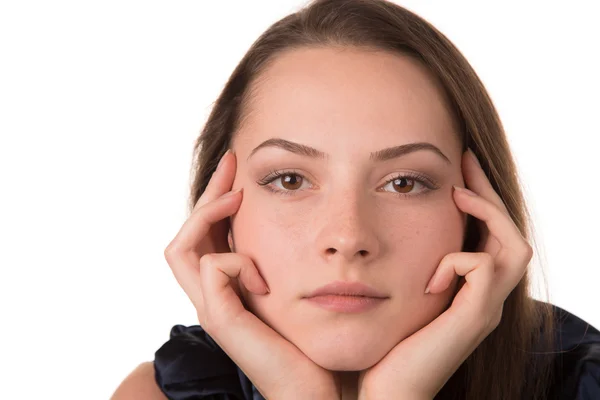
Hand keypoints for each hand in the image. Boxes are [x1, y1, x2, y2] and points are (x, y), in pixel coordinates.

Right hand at [164, 150, 340, 399]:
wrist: (316, 386)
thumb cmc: (309, 338)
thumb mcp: (293, 285)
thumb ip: (284, 258)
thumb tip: (299, 218)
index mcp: (226, 286)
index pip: (205, 234)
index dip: (215, 197)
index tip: (237, 167)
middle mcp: (210, 295)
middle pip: (186, 234)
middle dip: (207, 192)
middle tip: (230, 161)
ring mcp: (211, 309)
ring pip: (181, 247)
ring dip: (208, 214)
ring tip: (237, 195)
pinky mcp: (222, 321)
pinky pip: (210, 270)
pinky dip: (235, 259)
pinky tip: (264, 275)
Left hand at [357, 148, 532, 399]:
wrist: (387, 391)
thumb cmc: (388, 343)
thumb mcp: (401, 293)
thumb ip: (409, 265)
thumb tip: (385, 229)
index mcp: (470, 291)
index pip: (491, 235)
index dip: (480, 198)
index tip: (458, 167)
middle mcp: (485, 298)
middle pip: (511, 233)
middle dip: (489, 193)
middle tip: (465, 160)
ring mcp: (484, 309)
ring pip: (514, 247)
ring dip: (487, 214)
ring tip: (457, 194)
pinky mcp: (474, 320)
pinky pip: (483, 270)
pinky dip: (459, 260)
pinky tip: (430, 275)